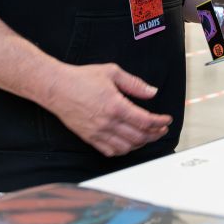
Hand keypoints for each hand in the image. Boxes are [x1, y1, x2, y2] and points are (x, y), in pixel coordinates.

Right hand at [45, 63, 171, 157]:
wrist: (56, 88)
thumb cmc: (81, 78)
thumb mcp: (112, 72)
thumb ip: (134, 84)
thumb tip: (151, 92)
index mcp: (116, 106)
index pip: (145, 121)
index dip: (160, 122)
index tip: (166, 119)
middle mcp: (108, 122)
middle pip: (139, 136)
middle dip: (155, 134)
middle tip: (161, 128)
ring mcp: (98, 133)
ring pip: (127, 147)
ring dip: (141, 143)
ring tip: (148, 136)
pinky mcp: (89, 138)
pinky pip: (111, 151)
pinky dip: (124, 150)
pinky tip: (129, 143)